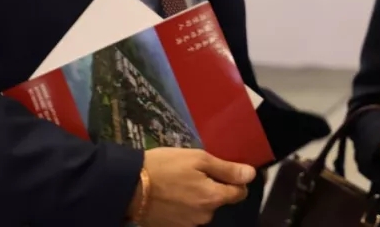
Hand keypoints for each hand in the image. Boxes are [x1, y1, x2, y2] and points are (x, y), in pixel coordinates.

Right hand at [132, 148, 254, 226]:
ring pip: (202, 208)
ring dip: (196, 197)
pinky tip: (170, 195)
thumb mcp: (198, 159)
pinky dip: (182, 206)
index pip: (239, 193)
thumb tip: (250, 175)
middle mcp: (205, 216)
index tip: (221, 169)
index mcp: (214, 198)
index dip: (234, 179)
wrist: (128, 186)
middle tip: (192, 171)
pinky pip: (186, 215)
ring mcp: (188, 225)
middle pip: (218, 200)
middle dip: (211, 187)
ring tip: (178, 182)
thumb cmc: (165, 166)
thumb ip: (226, 169)